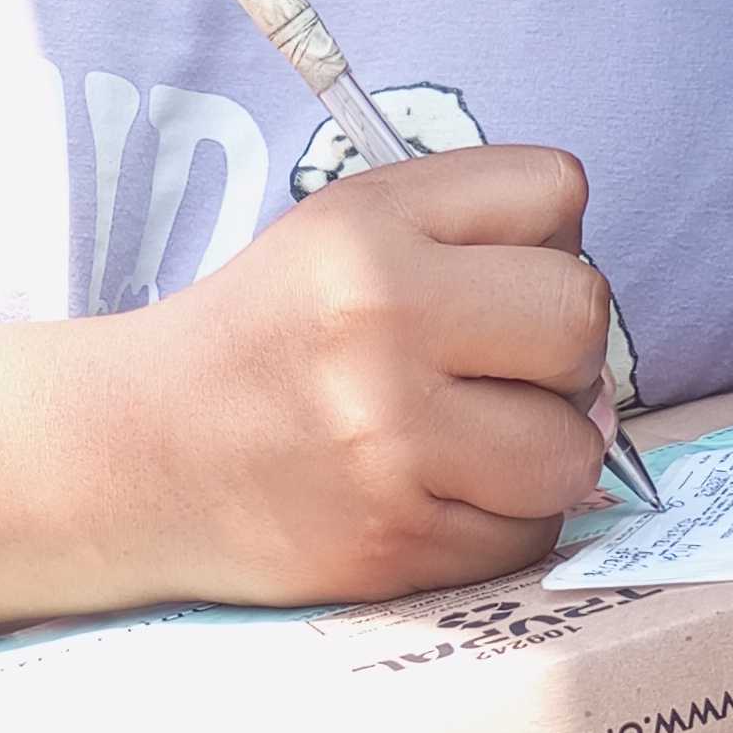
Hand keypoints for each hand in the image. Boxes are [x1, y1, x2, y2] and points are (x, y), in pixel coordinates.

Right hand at [124, 142, 615, 608]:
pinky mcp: (394, 543)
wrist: (136, 455)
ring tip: (473, 443)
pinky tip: (438, 496)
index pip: (557, 189)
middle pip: (581, 316)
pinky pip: (530, 535)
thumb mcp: (341, 232)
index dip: (545, 237)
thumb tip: (596, 340)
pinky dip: (503, 522)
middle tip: (498, 370)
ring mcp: (388, 442)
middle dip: (560, 349)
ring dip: (544, 451)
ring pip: (575, 446)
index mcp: (367, 227)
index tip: (496, 277)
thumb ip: (470, 236)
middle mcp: (379, 324)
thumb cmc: (264, 339)